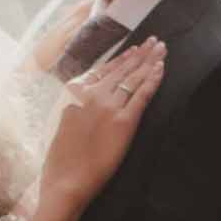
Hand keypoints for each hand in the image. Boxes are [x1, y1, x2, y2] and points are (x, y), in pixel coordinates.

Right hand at [41, 36, 165, 219]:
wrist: (65, 180)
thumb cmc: (59, 159)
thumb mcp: (60, 123)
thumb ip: (74, 106)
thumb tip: (84, 100)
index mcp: (75, 93)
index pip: (103, 70)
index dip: (121, 58)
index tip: (133, 49)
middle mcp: (92, 94)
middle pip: (121, 69)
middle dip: (140, 54)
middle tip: (154, 41)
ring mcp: (109, 107)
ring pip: (133, 77)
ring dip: (149, 60)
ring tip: (161, 48)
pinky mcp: (125, 122)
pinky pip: (142, 95)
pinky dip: (153, 80)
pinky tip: (161, 68)